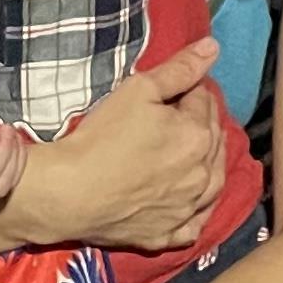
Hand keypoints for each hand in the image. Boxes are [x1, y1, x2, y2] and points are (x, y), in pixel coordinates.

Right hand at [40, 35, 224, 252]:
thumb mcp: (138, 90)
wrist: (68, 192)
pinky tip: (189, 201)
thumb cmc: (101, 136)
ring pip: (213, 182)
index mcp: (198, 136)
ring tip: (187, 152)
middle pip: (213, 139)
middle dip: (200, 123)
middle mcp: (203, 175)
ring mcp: (188, 209)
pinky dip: (196, 210)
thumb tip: (213, 47)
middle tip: (174, 117)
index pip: (205, 101)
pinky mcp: (169, 234)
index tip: (171, 91)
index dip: (189, 90)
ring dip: (206, 163)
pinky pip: (195, 223)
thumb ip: (180, 69)